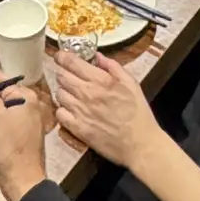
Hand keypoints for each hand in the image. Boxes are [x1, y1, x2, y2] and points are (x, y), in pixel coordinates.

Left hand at [54, 51, 163, 170]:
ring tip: (72, 93)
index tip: (60, 56)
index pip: (71, 62)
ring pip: (59, 94)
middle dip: (63, 72)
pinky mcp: (77, 129)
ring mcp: (80, 112)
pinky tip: (71, 110)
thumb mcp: (132, 84)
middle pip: (62, 76)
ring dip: (64, 91)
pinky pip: (59, 114)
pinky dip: (62, 110)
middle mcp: (86, 94)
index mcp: (100, 80)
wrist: (140, 144)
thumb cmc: (139, 113)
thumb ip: (113, 67)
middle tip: (69, 75)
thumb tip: (98, 56)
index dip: (62, 57)